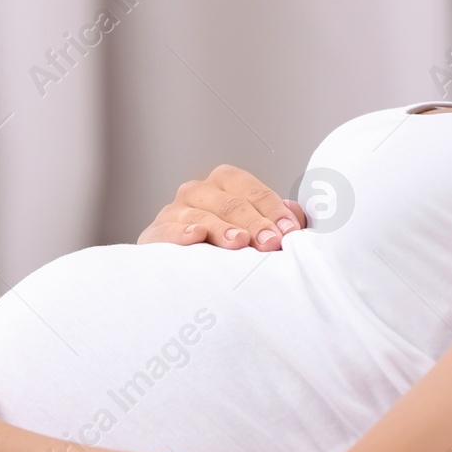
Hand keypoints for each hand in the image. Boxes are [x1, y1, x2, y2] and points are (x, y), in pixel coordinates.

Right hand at [136, 164, 306, 251]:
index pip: (252, 191)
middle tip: (271, 243)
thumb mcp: (255, 230)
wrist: (183, 269)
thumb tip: (297, 217)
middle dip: (254, 223)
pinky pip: (166, 230)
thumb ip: (279, 221)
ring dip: (223, 229)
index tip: (290, 232)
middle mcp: (198, 191)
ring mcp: (174, 211)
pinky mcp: (154, 234)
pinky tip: (196, 236)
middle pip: (229, 203)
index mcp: (225, 183)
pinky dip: (180, 233)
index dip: (273, 210)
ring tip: (240, 243)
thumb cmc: (227, 246)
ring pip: (200, 215)